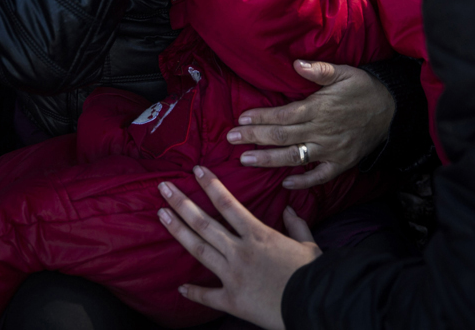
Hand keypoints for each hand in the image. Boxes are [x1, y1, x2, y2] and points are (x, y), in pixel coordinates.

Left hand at [158, 166, 319, 329]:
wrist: (313, 304)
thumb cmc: (312, 274)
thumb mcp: (309, 245)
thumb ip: (297, 225)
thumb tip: (289, 209)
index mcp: (258, 235)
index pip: (228, 203)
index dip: (210, 185)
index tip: (196, 170)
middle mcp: (240, 251)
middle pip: (205, 223)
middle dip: (182, 203)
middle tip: (163, 188)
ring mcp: (233, 275)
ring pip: (199, 249)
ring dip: (178, 231)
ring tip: (161, 215)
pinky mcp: (232, 300)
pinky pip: (208, 296)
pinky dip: (194, 292)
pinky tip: (180, 288)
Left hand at [228, 60, 393, 188]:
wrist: (393, 110)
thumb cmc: (363, 88)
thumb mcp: (344, 72)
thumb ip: (320, 70)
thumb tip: (296, 64)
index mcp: (318, 108)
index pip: (282, 115)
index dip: (259, 118)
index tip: (240, 120)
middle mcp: (321, 131)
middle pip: (281, 136)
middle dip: (254, 138)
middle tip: (230, 141)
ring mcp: (331, 150)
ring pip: (294, 157)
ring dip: (268, 160)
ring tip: (246, 161)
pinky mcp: (341, 163)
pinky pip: (319, 176)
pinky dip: (302, 181)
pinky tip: (285, 183)